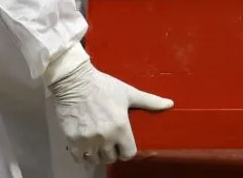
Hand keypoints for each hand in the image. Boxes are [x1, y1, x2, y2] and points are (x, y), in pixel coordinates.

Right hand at [45, 44, 173, 164]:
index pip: (128, 154)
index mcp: (121, 128)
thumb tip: (170, 104)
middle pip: (111, 158)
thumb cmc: (104, 86)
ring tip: (97, 144)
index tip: (123, 145)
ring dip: (97, 154)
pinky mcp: (72, 140)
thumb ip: (150, 101)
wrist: (75, 82)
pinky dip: (82, 155)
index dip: (127, 151)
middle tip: (109, 141)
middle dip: (112, 152)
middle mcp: (105, 138)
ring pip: (95, 160)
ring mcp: (88, 140)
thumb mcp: (129, 93)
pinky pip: (79, 158)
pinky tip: (84, 146)